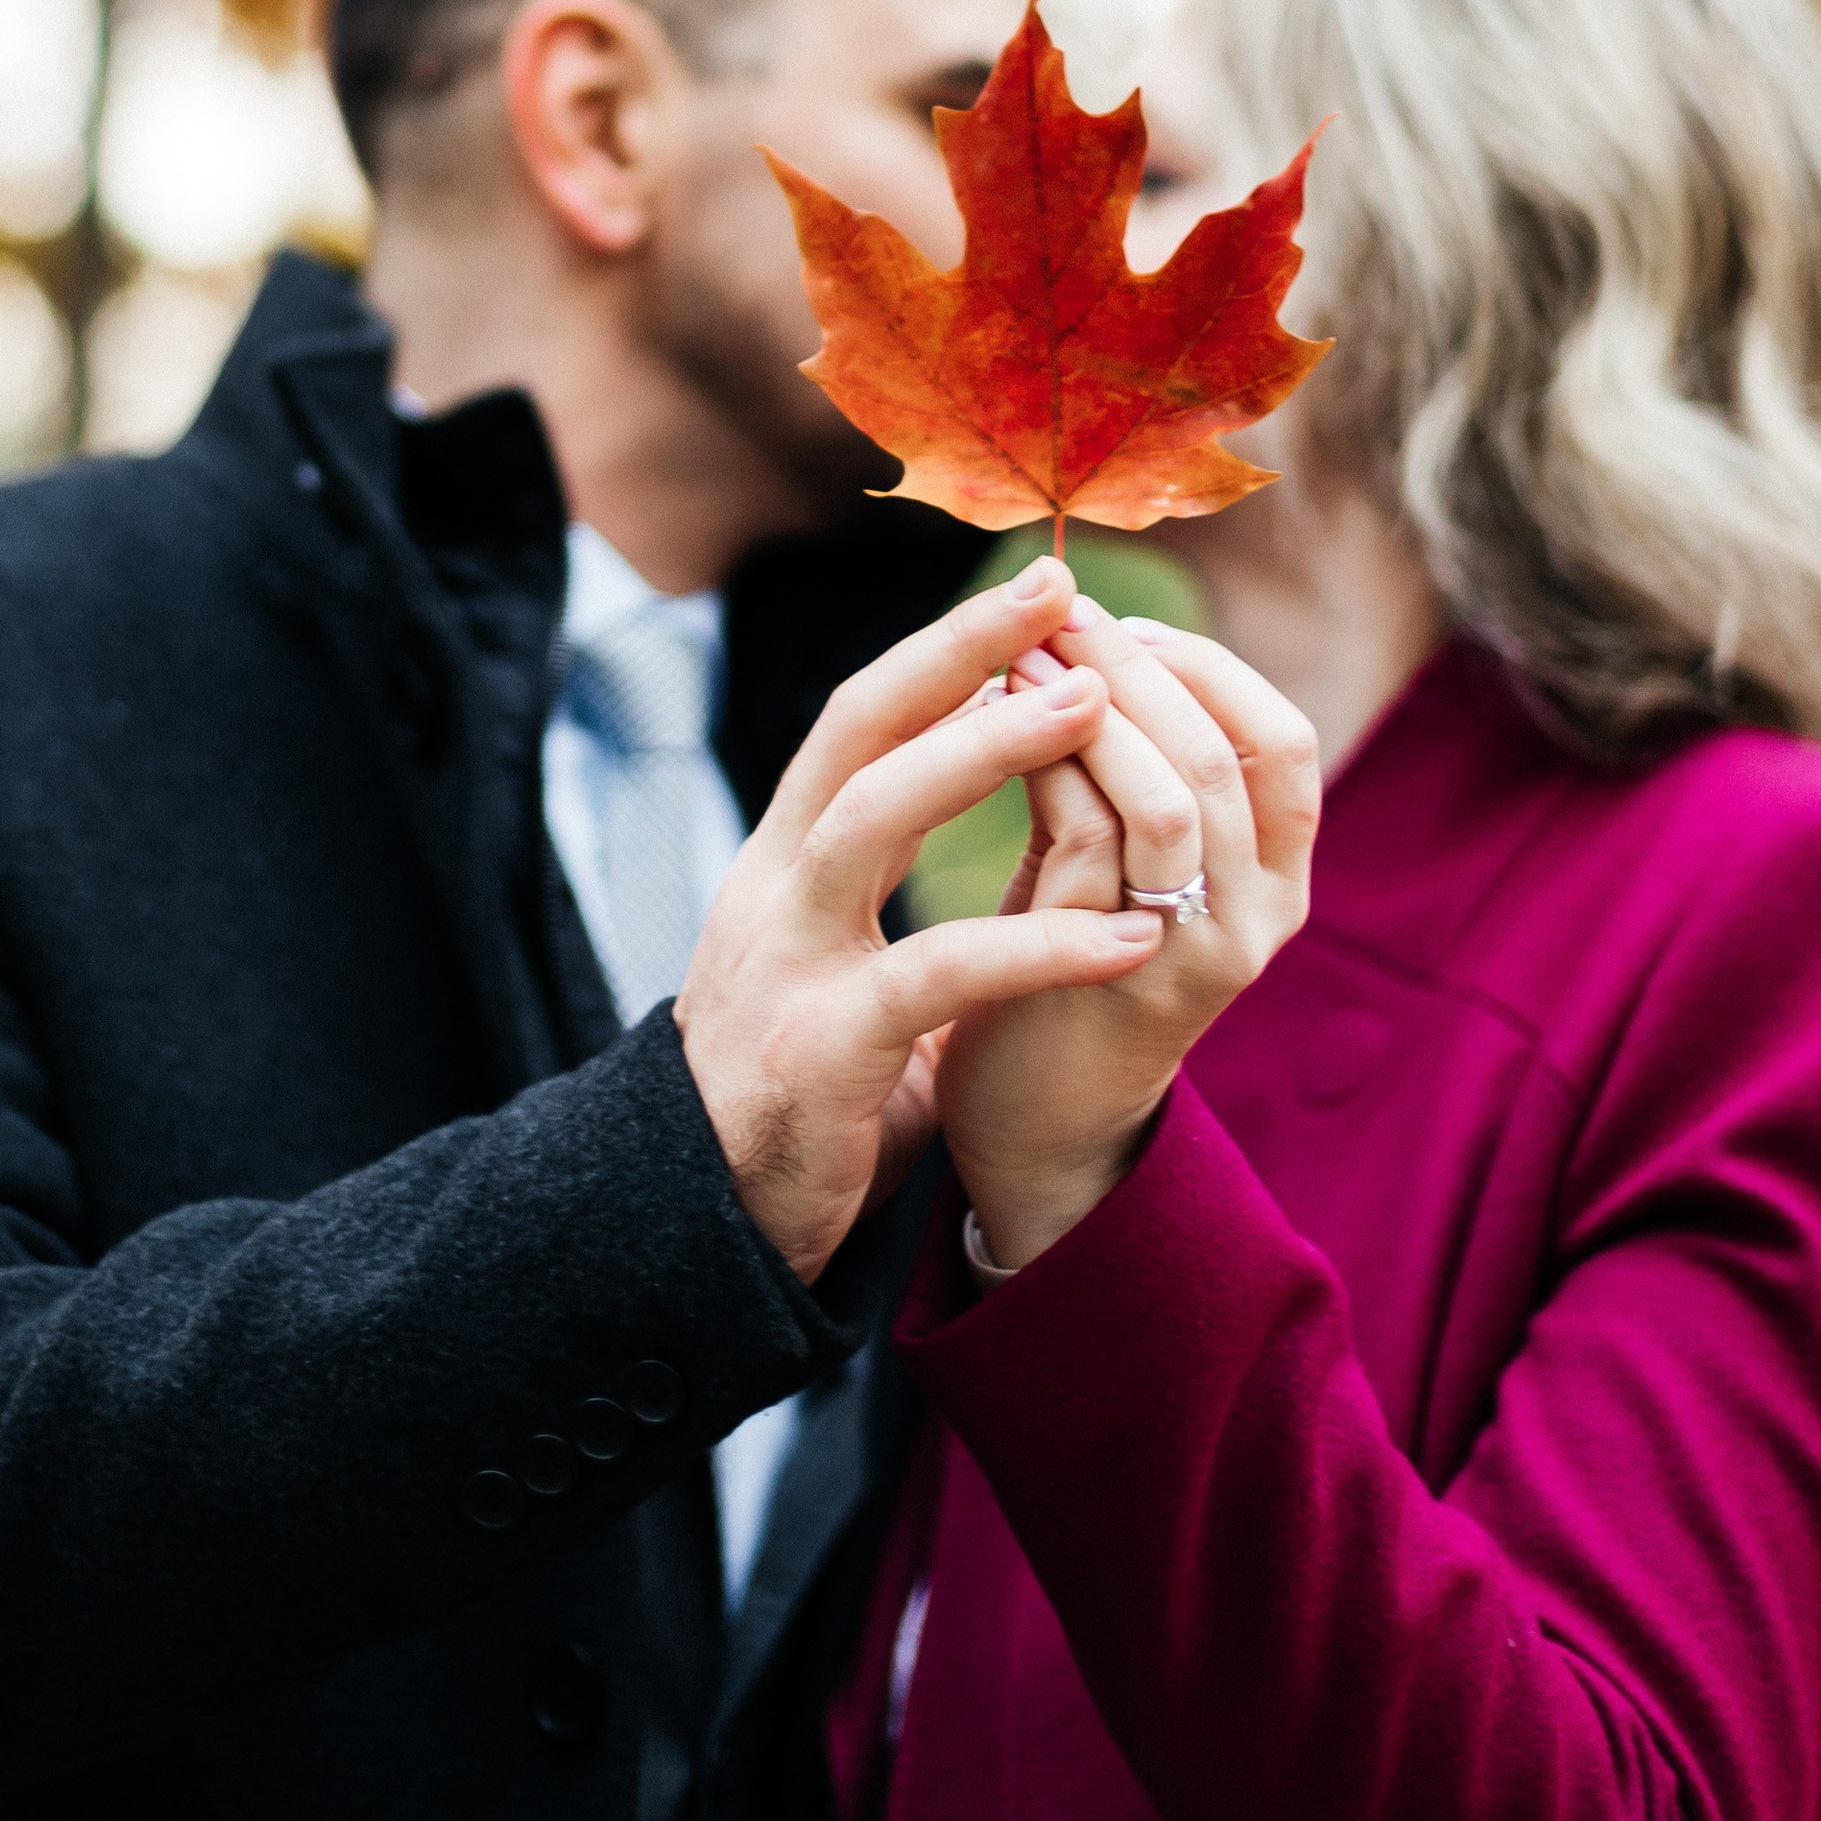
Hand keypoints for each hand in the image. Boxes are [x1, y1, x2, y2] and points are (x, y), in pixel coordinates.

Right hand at [677, 560, 1166, 1282]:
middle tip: (1058, 590)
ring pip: (875, 815)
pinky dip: (1038, 947)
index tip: (1033, 591)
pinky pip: (938, 976)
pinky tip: (1128, 935)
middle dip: (955, 651)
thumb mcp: (844, 982)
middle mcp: (777, 887)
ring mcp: (790, 961)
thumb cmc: (792, 1099)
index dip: (940, 650)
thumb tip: (1007, 884)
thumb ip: (907, 922)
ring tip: (1089, 709)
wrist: (693, 1230)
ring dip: (983, 751)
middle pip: (857, 730)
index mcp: (787, 863)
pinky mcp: (822, 1051)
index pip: (859, 723)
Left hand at [935, 599, 1318, 1273]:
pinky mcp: (1113, 977)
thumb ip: (1131, 762)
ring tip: (1018, 657)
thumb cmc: (1069, 957)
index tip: (1118, 621)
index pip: (1283, 739)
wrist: (1035, 1121)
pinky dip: (1042, 767)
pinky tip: (987, 728)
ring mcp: (1194, 953)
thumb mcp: (1126, 853)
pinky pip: (1088, 841)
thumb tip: (1090, 628)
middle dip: (1130, 665)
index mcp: (1278, 876)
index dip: (1203, 666)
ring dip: (1086, 708)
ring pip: (1166, 794)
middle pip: (1222, 750)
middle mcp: (1258, 917)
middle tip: (1051, 611)